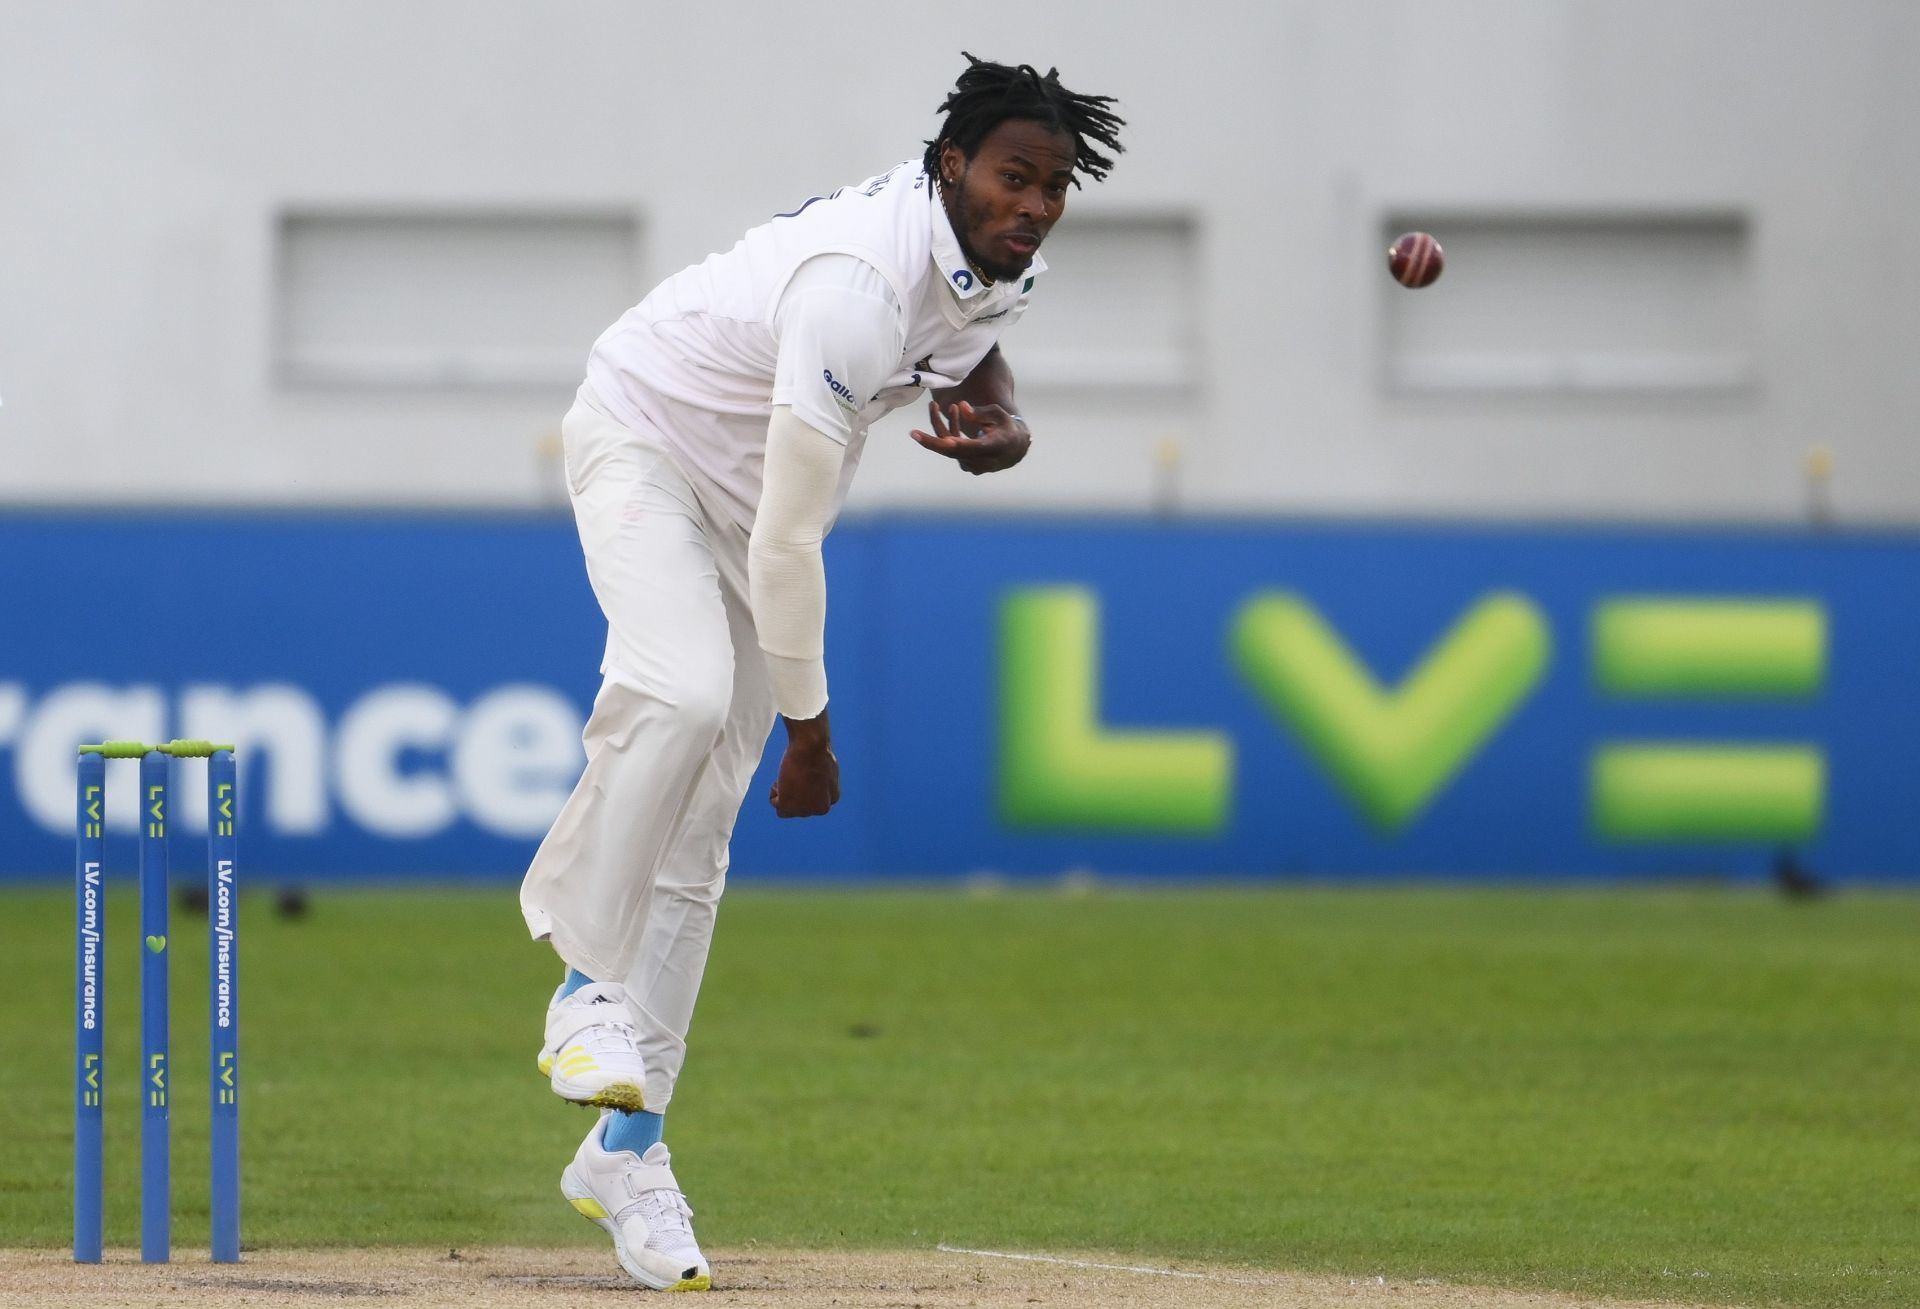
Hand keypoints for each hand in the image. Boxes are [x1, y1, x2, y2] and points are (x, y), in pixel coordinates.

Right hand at [769, 716, 839, 817]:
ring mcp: (805, 810)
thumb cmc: (817, 751)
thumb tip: (810, 785)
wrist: (810, 747)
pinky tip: (781, 781)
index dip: (804, 788)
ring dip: (784, 793)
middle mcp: (821, 809)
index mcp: (832, 798)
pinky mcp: (789, 806)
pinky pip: (775, 804)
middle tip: (794, 774)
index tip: (803, 775)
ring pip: (787, 808)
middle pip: (800, 808)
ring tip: (788, 777)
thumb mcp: (825, 769)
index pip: (813, 802)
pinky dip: (774, 793)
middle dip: (794, 793)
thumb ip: (820, 783)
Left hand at [910, 400, 1030, 475]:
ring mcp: (973, 465)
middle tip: (913, 433)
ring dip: (942, 426)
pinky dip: (949, 432)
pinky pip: (952, 449)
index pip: (964, 447)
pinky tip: (952, 412)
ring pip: (949, 447)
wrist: (1015, 449)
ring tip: (935, 406)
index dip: (944, 443)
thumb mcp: (998, 414)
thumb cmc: (1007, 427)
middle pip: (950, 452)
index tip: (929, 439)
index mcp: (992, 447)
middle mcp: (981, 460)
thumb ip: (979, 411)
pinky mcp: (967, 464)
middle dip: (930, 441)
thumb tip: (961, 407)